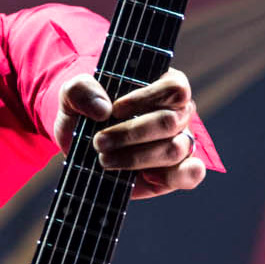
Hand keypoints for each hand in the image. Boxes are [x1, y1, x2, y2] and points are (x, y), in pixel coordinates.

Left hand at [53, 68, 204, 198]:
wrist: (79, 145)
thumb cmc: (85, 113)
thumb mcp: (72, 95)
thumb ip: (81, 90)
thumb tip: (104, 109)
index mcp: (163, 87)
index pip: (173, 88)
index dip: (145, 99)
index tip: (114, 110)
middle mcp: (178, 114)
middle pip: (169, 121)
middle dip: (131, 133)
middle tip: (99, 141)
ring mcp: (179, 143)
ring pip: (174, 149)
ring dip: (137, 157)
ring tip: (105, 159)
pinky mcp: (174, 172)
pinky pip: (192, 173)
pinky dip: (175, 176)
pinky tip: (146, 176)